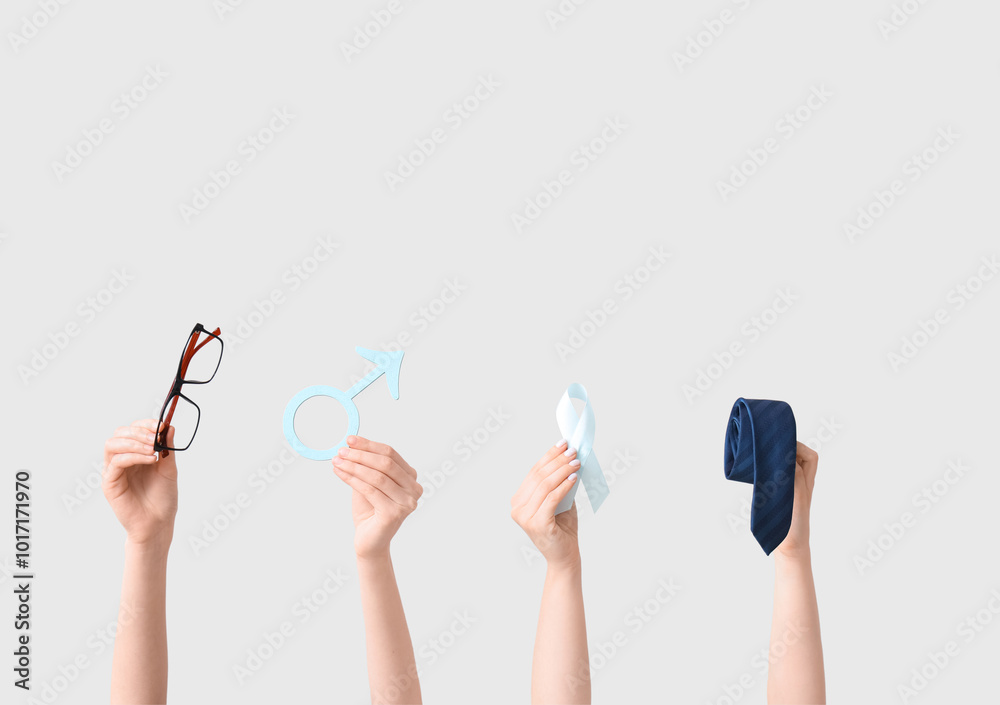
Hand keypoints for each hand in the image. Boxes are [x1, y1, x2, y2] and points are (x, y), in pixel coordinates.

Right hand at [102, 419, 177, 548]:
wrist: (158, 523)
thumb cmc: (163, 498)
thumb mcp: (169, 469)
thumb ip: (167, 448)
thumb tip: (169, 426)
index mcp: (135, 454)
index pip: (133, 429)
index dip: (145, 424)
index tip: (162, 425)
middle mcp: (122, 460)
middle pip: (119, 433)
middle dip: (139, 432)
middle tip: (156, 437)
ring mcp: (114, 471)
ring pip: (113, 445)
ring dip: (134, 442)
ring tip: (153, 449)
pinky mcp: (110, 483)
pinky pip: (116, 462)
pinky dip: (133, 456)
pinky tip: (150, 459)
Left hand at [332, 436, 422, 559]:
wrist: (369, 541)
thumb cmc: (369, 511)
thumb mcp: (368, 483)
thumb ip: (366, 466)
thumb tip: (351, 445)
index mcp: (411, 478)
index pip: (391, 454)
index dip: (369, 445)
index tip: (350, 440)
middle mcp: (414, 489)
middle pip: (386, 463)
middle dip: (361, 454)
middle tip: (341, 450)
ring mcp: (407, 502)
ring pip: (377, 476)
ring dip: (354, 466)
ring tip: (337, 461)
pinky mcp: (395, 514)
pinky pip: (370, 490)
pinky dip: (352, 479)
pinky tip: (340, 473)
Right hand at [511, 439, 581, 569]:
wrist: (564, 555)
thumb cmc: (562, 528)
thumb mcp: (559, 500)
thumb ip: (558, 483)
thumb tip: (568, 457)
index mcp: (518, 501)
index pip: (534, 472)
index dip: (549, 456)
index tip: (563, 444)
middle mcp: (517, 509)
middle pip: (539, 477)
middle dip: (558, 461)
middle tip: (573, 452)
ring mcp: (525, 517)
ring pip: (545, 485)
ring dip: (563, 471)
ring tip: (576, 463)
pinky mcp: (537, 524)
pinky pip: (552, 498)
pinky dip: (564, 486)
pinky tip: (573, 478)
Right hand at [775, 442, 817, 559]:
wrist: (788, 546)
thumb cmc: (795, 525)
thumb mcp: (798, 499)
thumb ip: (796, 477)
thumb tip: (789, 457)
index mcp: (807, 482)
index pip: (810, 456)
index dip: (800, 447)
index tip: (784, 444)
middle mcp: (800, 482)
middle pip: (799, 457)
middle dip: (788, 449)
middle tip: (772, 446)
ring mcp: (789, 488)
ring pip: (786, 466)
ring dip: (778, 459)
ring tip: (765, 455)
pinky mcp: (778, 494)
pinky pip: (776, 476)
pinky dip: (770, 469)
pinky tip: (760, 470)